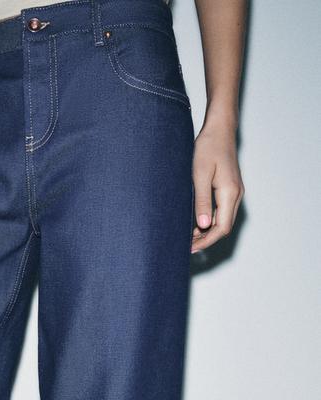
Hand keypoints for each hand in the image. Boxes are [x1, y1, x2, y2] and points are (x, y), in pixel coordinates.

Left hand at [191, 117, 244, 252]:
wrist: (219, 129)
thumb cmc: (208, 148)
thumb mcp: (200, 175)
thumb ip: (202, 201)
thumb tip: (204, 226)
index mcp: (230, 193)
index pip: (222, 228)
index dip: (207, 241)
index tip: (190, 247)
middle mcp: (236, 195)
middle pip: (224, 227)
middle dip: (206, 239)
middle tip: (186, 246)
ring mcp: (235, 192)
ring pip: (224, 220)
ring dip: (208, 231)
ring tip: (189, 237)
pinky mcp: (230, 189)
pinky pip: (223, 211)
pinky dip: (211, 221)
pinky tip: (197, 223)